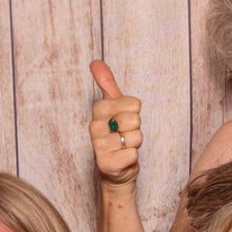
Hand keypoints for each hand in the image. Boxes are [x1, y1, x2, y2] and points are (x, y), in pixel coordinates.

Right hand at [90, 61, 143, 186]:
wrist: (116, 169)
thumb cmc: (117, 135)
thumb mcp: (115, 108)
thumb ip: (107, 85)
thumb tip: (96, 62)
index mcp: (98, 110)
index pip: (132, 103)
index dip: (135, 111)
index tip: (126, 117)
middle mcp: (95, 127)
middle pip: (135, 120)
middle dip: (136, 129)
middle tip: (125, 134)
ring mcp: (99, 146)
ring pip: (135, 137)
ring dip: (135, 144)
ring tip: (124, 147)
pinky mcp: (106, 164)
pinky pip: (133, 154)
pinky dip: (132, 157)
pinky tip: (123, 158)